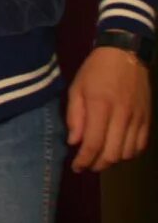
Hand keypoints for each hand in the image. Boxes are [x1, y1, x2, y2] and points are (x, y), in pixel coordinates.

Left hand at [67, 46, 150, 171]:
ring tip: (100, 157)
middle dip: (97, 165)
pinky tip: (117, 150)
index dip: (84, 160)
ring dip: (113, 160)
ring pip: (127, 153)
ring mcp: (138, 118)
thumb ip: (74, 116)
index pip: (93, 143)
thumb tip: (74, 142)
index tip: (76, 167)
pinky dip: (129, 154)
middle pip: (112, 154)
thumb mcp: (76, 88)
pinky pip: (141, 145)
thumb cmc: (95, 71)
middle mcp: (122, 115)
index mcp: (101, 106)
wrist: (125, 55)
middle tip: (86, 165)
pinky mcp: (147, 119)